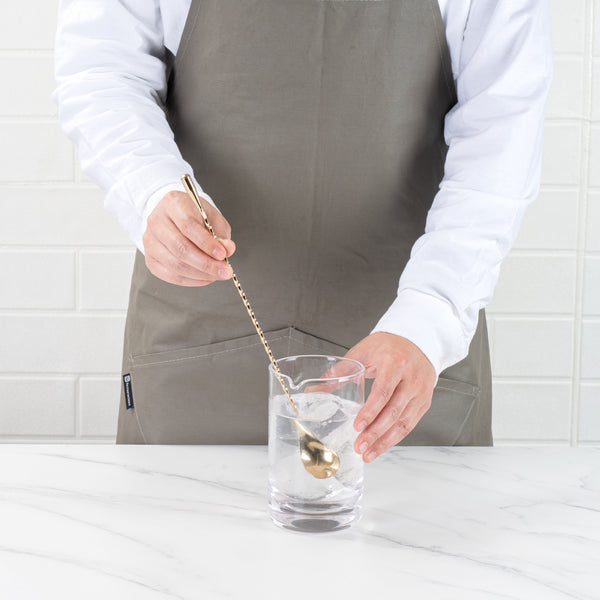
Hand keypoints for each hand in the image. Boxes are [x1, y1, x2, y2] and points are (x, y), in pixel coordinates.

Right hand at [142, 191, 235, 285]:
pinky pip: (171, 276)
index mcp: (173, 204)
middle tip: (224, 271)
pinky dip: (191, 280)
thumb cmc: (195, 216)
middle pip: (180, 248)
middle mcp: (156, 221)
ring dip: (201, 274)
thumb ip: (220, 234)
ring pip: (175, 265)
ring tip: (217, 275)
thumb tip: (227, 250)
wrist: (175, 217)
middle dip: (206, 264)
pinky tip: (205, 278)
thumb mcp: (212, 218)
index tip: (223, 254)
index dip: (207, 243)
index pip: (188, 226)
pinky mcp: (150, 258)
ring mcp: (150, 241)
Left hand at [346, 332, 435, 462]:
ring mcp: (420, 391)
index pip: (383, 391)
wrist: (416, 340)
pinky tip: (382, 445)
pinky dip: (395, 437)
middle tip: (359, 446)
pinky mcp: (424, 401)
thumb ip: (339, 371)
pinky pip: (410, 423)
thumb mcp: (363, 352)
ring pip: (403, 422)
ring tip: (368, 453)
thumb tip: (315, 390)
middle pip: (393, 411)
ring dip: (385, 441)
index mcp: (395, 363)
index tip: (357, 426)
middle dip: (375, 432)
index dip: (370, 411)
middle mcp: (411, 378)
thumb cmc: (388, 345)